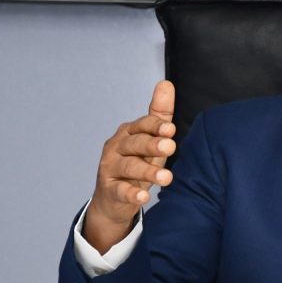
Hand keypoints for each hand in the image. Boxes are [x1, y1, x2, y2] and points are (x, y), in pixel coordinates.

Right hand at [83, 80, 175, 253]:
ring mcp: (111, 168)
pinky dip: (132, 194)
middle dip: (152, 144)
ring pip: (129, 167)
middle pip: (135, 144)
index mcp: (129, 133)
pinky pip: (121, 191)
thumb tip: (166, 84)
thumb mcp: (150, 139)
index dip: (155, 126)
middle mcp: (117, 147)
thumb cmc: (137, 163)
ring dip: (148, 171)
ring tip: (166, 177)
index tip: (171, 129)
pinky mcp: (110, 190)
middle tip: (170, 147)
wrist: (113, 198)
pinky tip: (144, 197)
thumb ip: (159, 115)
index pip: (142, 125)